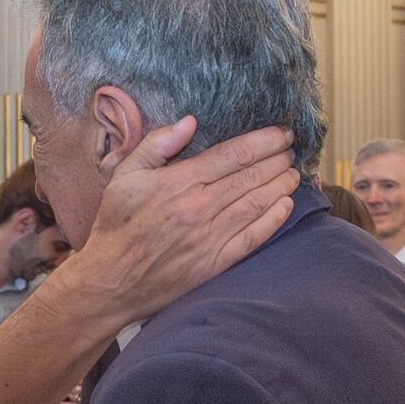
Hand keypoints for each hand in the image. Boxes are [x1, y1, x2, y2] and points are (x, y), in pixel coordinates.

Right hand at [56, 118, 298, 322]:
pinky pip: (252, 238)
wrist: (110, 281)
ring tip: (294, 173)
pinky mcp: (214, 263)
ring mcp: (209, 238)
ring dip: (280, 186)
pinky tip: (285, 206)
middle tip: (292, 148)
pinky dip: (273, 221)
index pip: (233, 154)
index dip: (263, 141)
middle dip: (277, 159)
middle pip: (251, 176)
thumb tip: (190, 122)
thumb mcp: (125, 176)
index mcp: (179, 182)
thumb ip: (157, 145)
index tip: (281, 133)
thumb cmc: (116, 226)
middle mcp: (200, 208)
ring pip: (256, 204)